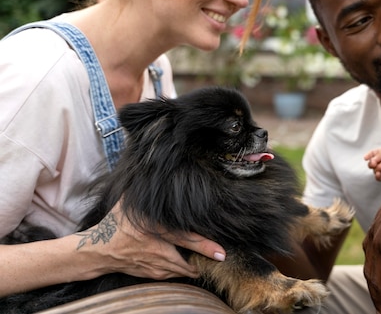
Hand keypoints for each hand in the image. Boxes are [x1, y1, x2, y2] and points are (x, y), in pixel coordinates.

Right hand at [76, 203, 225, 279]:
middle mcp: (155, 250)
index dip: (204, 246)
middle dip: (204, 260)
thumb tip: (152, 168)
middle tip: (219, 258)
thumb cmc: (114, 224)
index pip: (184, 238)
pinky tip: (187, 268)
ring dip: (192, 268)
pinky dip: (180, 273)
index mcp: (153, 230)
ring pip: (179, 271)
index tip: (221, 252)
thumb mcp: (127, 203)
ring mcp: (152, 265)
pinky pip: (170, 276)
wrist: (96, 250)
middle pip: (186, 259)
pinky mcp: (148, 274)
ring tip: (204, 262)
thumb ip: (142, 189)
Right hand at [364, 143, 380, 180]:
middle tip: (374, 163)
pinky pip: (379, 178)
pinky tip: (378, 173)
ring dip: (376, 168)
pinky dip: (377, 176)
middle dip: (371, 163)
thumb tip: (371, 161)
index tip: (365, 158)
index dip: (368, 156)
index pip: (372, 155)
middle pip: (371, 164)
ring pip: (374, 171)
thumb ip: (378, 156)